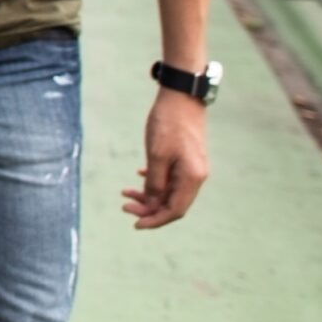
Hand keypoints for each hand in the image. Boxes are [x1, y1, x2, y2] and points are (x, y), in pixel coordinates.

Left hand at [124, 88, 208, 227]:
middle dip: (149, 209)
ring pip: (170, 191)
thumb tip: (153, 203)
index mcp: (192, 178)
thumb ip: (155, 182)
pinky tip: (140, 176)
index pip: (175, 210)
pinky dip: (154, 181)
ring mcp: (192, 167)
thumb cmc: (168, 124)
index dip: (155, 220)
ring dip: (149, 195)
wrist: (180, 97)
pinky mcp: (186, 158)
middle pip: (173, 203)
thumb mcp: (156, 155)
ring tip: (126, 192)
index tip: (135, 224)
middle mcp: (196, 176)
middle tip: (124, 206)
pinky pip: (171, 178)